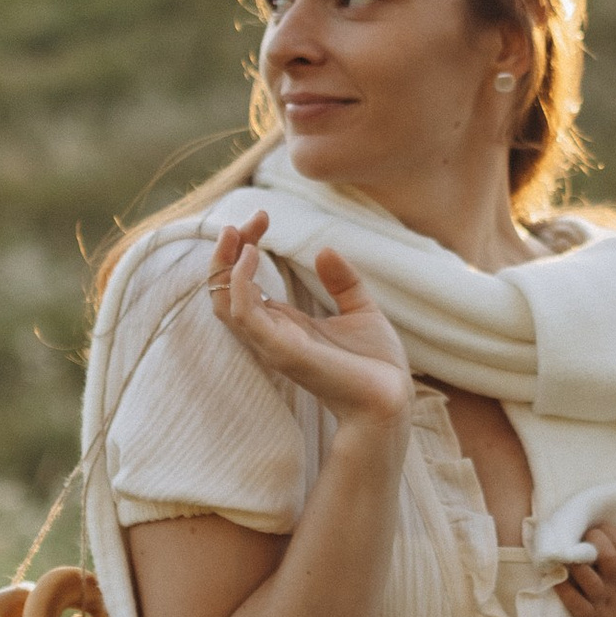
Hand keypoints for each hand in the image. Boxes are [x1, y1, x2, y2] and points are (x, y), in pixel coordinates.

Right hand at [208, 213, 412, 431]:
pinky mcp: (281, 350)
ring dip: (226, 263)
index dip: (245, 249)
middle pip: (225, 290)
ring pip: (224, 302)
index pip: (244, 284)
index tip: (262, 218)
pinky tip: (252, 256)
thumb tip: (323, 250)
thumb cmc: (377, 366)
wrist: (391, 399)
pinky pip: (244, 314)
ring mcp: (272, 343)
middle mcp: (271, 334)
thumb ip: (341, 282)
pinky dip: (240, 282)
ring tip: (240, 232)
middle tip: (250, 220)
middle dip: (229, 252)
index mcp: (285, 326)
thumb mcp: (362, 310)